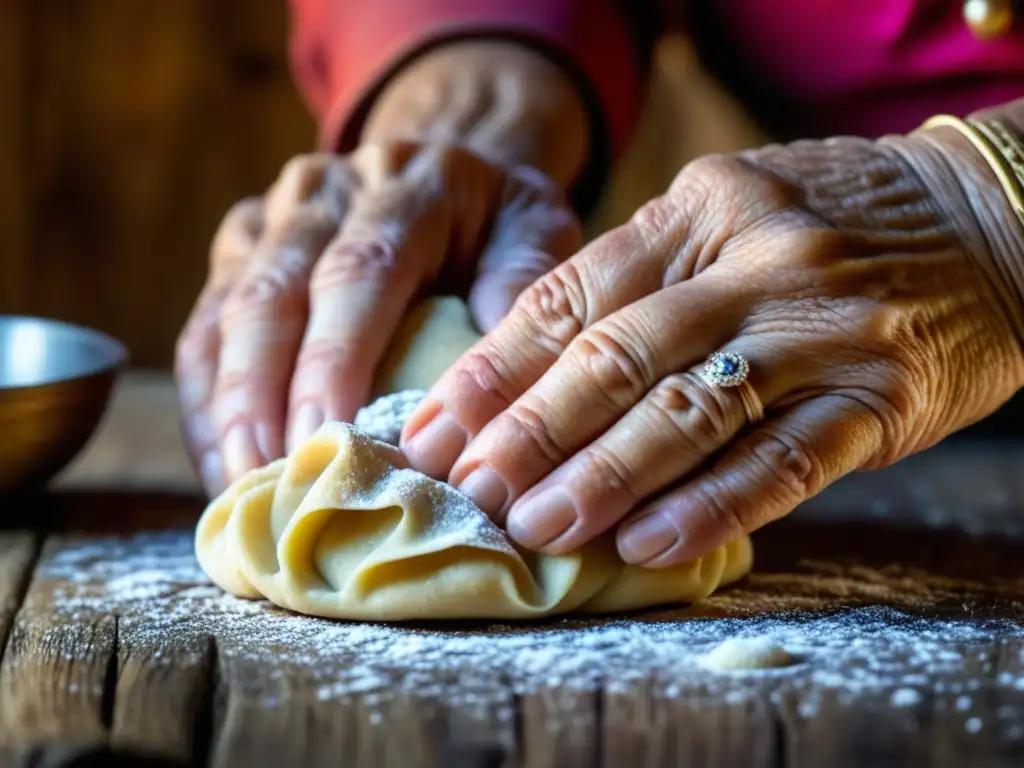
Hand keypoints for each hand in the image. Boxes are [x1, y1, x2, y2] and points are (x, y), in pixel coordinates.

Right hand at [175, 144, 579, 494]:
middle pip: (274, 295)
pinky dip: (205, 402)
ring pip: (225, 313)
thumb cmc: (498, 224)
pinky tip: (219, 464)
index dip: (335, 359)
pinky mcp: (240, 249)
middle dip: (261, 395)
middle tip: (266, 481)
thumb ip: (523, 285)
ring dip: (225, 408)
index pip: (359, 272)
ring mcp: (273, 219)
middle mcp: (325, 194)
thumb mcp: (536, 232)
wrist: (450, 167)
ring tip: (237, 489)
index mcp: (405, 186)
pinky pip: (202, 327)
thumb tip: (497, 379)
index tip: (326, 437)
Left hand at [399, 131, 1023, 566]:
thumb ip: (642, 280)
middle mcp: (753, 261)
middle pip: (614, 356)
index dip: (491, 370)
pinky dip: (708, 509)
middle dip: (527, 432)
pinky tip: (646, 548)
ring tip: (533, 529)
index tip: (432, 429)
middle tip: (466, 491)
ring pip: (687, 412)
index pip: (569, 297)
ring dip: (602, 478)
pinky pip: (781, 462)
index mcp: (697, 209)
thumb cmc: (831, 227)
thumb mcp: (728, 216)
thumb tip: (525, 375)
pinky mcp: (879, 398)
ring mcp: (819, 329)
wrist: (986, 221)